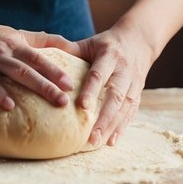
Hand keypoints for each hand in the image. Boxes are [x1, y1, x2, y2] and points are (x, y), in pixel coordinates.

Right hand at [0, 20, 83, 110]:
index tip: (73, 84)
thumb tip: (67, 43)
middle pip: (32, 67)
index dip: (56, 70)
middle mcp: (6, 50)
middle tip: (66, 99)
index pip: (41, 57)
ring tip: (48, 101)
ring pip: (16, 73)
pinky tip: (9, 106)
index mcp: (17, 43)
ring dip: (35, 87)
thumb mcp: (13, 33)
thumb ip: (39, 39)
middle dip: (51, 83)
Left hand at [71, 31, 155, 147]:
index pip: (99, 74)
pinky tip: (111, 141)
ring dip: (111, 126)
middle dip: (104, 117)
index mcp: (110, 56)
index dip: (92, 90)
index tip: (82, 106)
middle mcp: (124, 71)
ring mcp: (134, 83)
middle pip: (115, 96)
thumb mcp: (91, 42)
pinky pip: (131, 112)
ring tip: (97, 142)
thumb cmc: (107, 43)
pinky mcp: (138, 93)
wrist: (139, 40)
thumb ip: (71, 51)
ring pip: (124, 107)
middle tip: (90, 136)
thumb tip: (43, 57)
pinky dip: (122, 128)